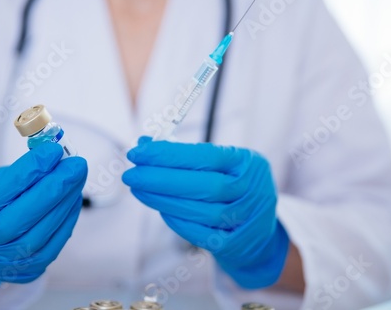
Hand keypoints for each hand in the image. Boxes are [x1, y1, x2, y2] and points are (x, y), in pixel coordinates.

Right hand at [0, 143, 86, 291]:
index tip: (53, 151)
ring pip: (42, 230)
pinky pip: (55, 242)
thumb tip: (53, 156)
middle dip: (55, 186)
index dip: (30, 170)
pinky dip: (68, 217)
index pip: (0, 192)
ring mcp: (6, 260)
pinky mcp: (30, 268)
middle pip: (23, 215)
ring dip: (66, 200)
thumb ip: (18, 172)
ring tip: (77, 177)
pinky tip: (74, 197)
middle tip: (75, 164)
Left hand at [122, 137, 288, 288]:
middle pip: (204, 186)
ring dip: (163, 200)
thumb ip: (185, 155)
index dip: (170, 154)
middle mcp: (252, 192)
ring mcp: (246, 220)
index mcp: (248, 163)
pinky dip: (177, 220)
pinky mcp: (235, 245)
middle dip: (160, 179)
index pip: (207, 155)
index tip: (139, 151)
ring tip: (138, 189)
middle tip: (131, 174)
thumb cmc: (232, 189)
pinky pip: (200, 233)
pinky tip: (160, 208)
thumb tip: (143, 145)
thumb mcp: (221, 165)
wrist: (258, 233)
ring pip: (200, 211)